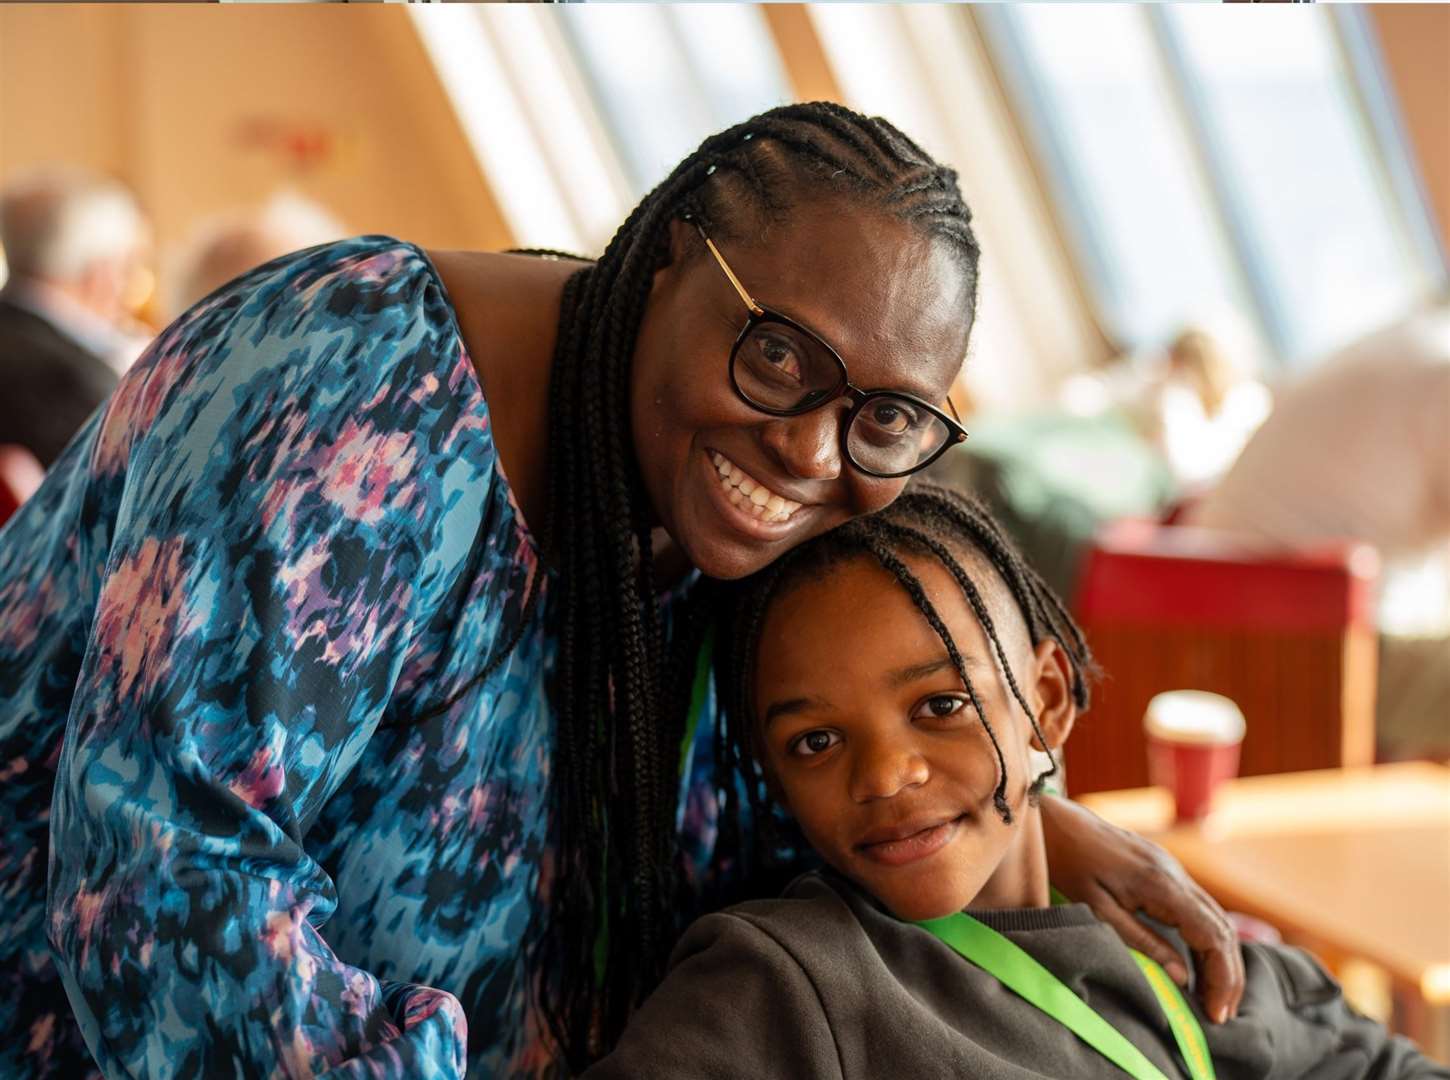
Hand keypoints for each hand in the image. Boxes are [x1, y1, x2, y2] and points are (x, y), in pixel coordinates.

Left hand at [1039, 795, 1243, 1022]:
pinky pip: (1199, 909)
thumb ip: (1141, 942)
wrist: (1056, 823)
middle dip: (1228, 975)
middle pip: (1223, 929)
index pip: (1213, 936)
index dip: (1221, 977)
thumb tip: (1181, 977)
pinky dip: (1206, 940)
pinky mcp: (1165, 871)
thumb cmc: (1068, 865)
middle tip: (1221, 1015)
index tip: (1216, 1014)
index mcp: (1163, 884)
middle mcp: (1177, 874)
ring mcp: (1174, 869)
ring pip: (1216, 918)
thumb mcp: (1097, 910)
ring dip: (1220, 959)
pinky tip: (1197, 965)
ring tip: (1213, 998)